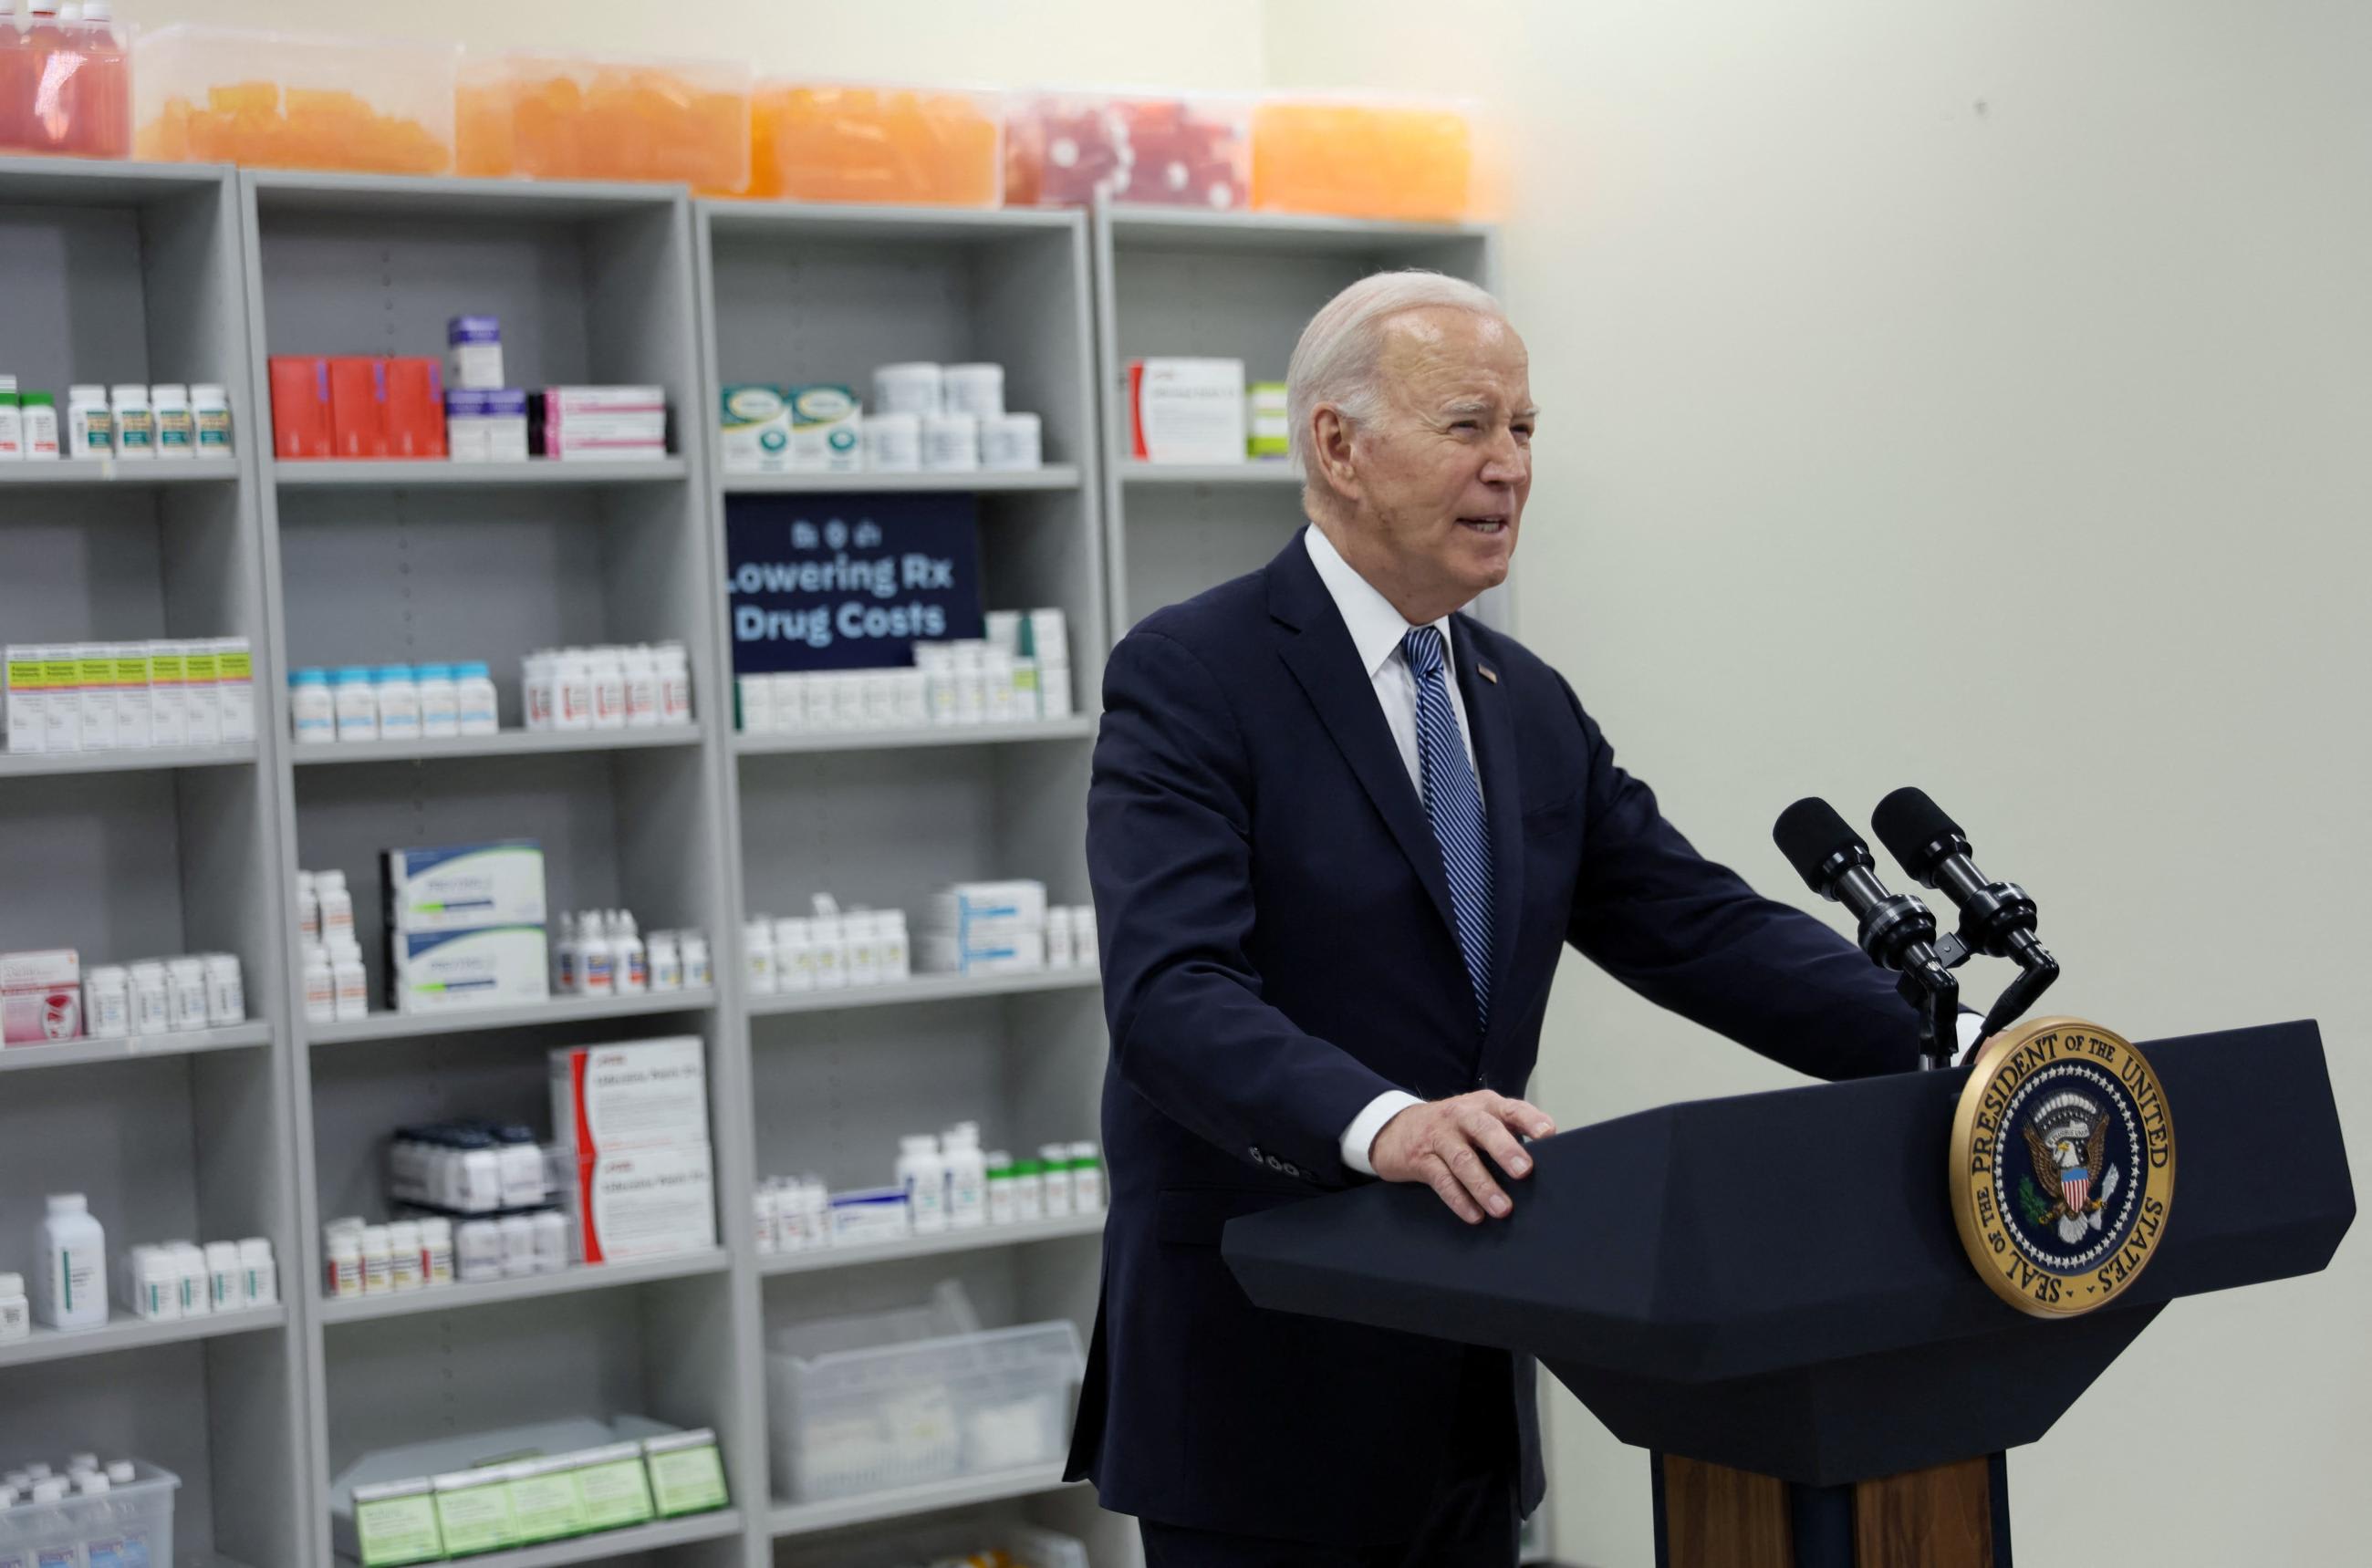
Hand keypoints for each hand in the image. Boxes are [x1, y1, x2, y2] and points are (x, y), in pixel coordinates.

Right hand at [1369, 1091, 1556, 1223]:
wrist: (1394, 1128)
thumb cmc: (1451, 1128)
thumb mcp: (1478, 1121)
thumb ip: (1506, 1134)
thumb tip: (1547, 1166)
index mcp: (1484, 1106)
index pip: (1511, 1109)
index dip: (1530, 1120)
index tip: (1548, 1134)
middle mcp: (1462, 1116)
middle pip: (1485, 1129)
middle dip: (1505, 1149)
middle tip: (1524, 1171)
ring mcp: (1439, 1136)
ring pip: (1463, 1158)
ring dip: (1483, 1185)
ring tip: (1502, 1208)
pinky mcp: (1421, 1159)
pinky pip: (1441, 1180)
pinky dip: (1459, 1199)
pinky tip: (1474, 1215)